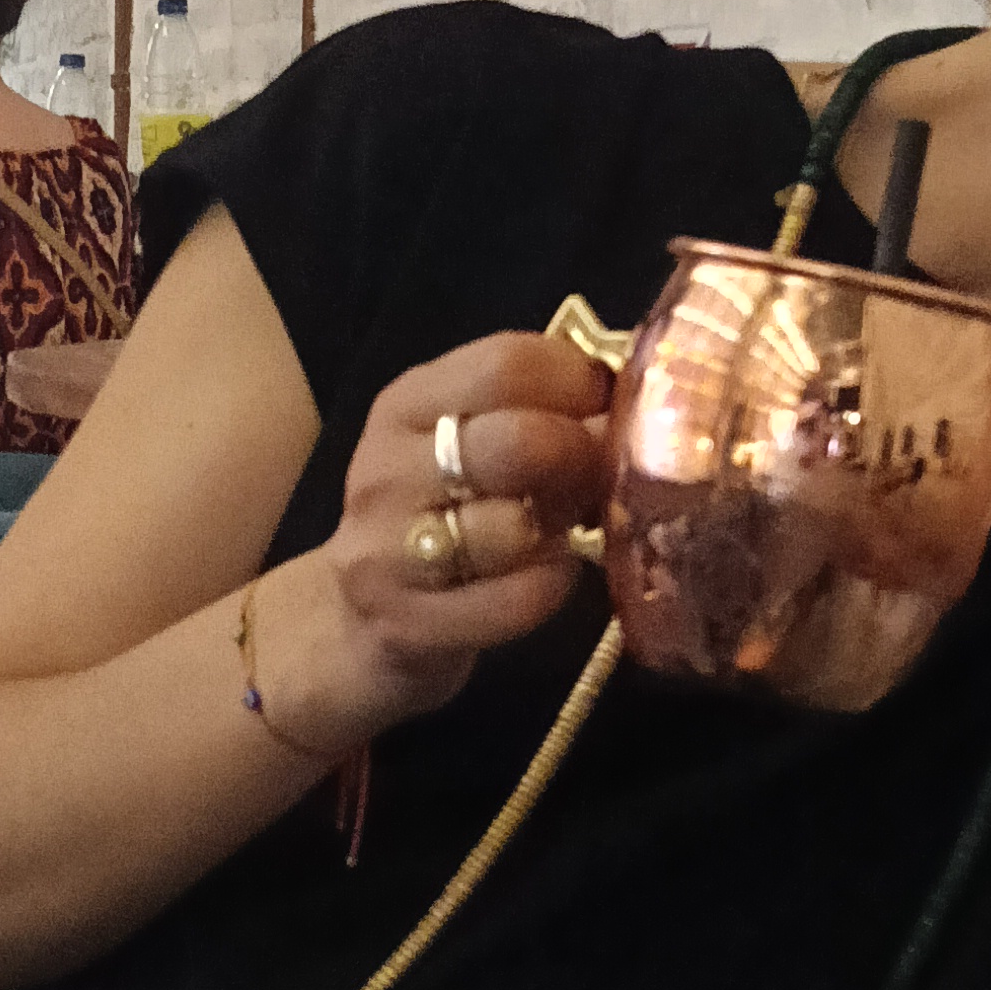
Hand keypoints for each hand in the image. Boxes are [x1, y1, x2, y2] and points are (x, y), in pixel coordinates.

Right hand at [257, 332, 612, 745]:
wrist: (354, 625)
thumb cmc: (437, 521)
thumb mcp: (469, 451)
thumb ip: (540, 413)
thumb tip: (636, 397)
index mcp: (406, 405)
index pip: (506, 363)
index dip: (578, 383)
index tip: (604, 408)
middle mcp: (387, 469)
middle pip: (514, 441)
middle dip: (578, 459)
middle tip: (597, 476)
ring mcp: (387, 549)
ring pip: (512, 527)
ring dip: (561, 532)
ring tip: (562, 532)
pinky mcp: (406, 623)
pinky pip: (515, 600)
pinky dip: (550, 589)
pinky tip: (546, 579)